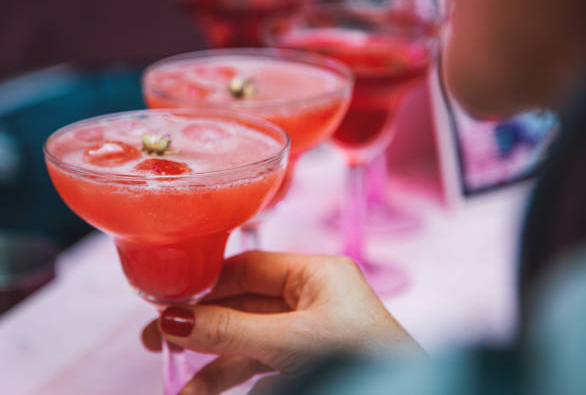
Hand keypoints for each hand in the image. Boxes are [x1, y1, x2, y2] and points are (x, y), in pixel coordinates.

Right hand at [142, 251, 419, 393]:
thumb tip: (174, 319)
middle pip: (245, 304)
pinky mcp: (314, 360)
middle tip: (158, 339)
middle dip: (203, 325)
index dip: (207, 283)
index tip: (169, 301)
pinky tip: (213, 389)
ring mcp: (315, 330)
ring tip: (184, 389)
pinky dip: (239, 377)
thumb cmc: (363, 360)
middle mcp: (317, 297)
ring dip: (216, 363)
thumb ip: (229, 331)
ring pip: (252, 339)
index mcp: (319, 273)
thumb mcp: (287, 343)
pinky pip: (266, 363)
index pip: (250, 267)